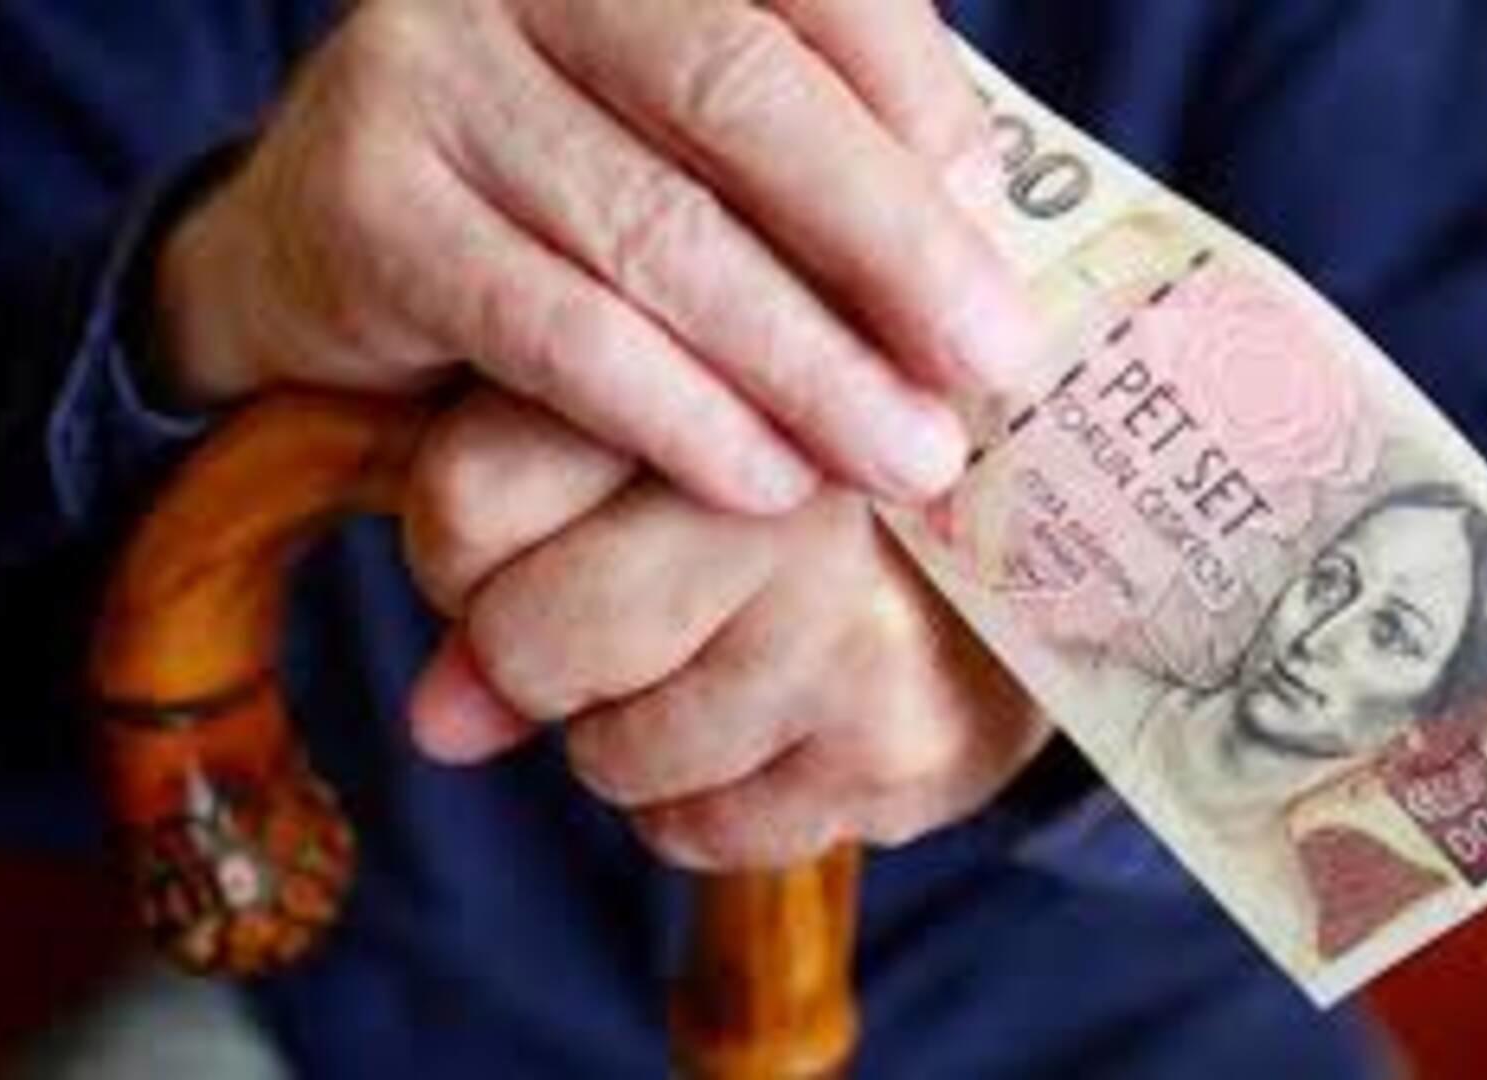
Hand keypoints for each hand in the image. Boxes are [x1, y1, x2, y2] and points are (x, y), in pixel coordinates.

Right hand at [154, 0, 1036, 512]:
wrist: (326, 236)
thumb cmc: (564, 185)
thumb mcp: (693, 136)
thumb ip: (822, 142)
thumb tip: (979, 225)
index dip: (928, 116)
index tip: (1002, 249)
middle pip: (745, 97)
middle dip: (891, 247)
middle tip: (993, 364)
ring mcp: (428, 72)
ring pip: (657, 230)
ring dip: (806, 363)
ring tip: (905, 455)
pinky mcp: (365, 205)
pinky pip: (558, 329)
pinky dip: (681, 416)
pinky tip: (769, 480)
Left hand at [402, 388, 1050, 869]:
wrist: (1047, 500)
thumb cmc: (796, 448)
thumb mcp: (652, 423)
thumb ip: (517, 534)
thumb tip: (439, 733)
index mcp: (715, 358)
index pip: (469, 501)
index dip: (454, 554)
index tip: (504, 546)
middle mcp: (796, 490)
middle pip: (531, 645)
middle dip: (534, 658)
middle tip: (601, 614)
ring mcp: (857, 628)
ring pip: (615, 756)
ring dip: (623, 732)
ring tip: (708, 649)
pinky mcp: (903, 748)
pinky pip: (702, 832)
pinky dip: (699, 796)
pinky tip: (764, 713)